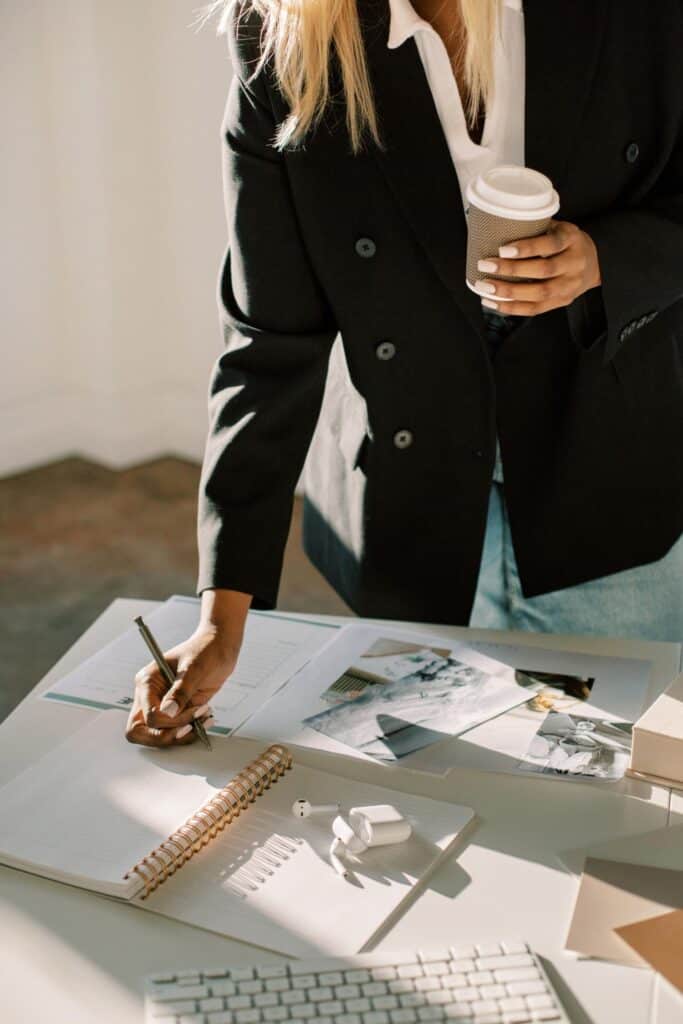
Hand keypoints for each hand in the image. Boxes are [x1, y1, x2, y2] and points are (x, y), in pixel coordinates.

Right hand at [125, 589, 250, 747]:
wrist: (219, 646)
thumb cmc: (206, 649)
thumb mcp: (195, 668)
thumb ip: (180, 691)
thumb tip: (167, 712)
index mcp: (147, 682)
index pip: (149, 715)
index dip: (171, 721)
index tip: (195, 710)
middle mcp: (149, 696)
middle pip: (139, 731)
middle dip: (165, 736)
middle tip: (189, 729)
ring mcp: (161, 705)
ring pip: (156, 735)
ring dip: (180, 735)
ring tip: (203, 718)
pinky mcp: (176, 711)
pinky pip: (174, 732)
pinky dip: (189, 733)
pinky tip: (205, 718)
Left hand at [476, 219, 601, 315]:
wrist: (594, 265)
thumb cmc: (567, 243)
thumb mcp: (558, 228)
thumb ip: (537, 229)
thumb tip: (498, 226)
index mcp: (572, 240)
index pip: (550, 244)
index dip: (526, 248)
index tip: (502, 249)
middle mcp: (574, 264)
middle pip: (543, 271)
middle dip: (511, 270)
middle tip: (486, 266)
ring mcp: (569, 286)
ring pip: (538, 294)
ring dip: (508, 292)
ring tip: (485, 287)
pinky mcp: (561, 302)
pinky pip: (536, 309)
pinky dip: (512, 308)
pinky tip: (494, 303)